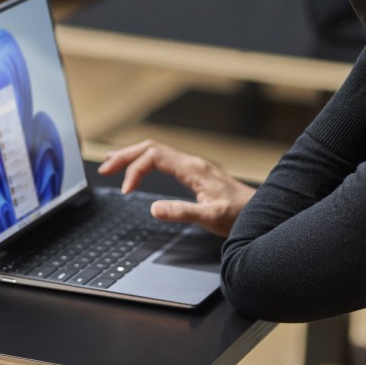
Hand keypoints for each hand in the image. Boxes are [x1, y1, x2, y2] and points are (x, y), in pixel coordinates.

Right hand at [97, 140, 255, 235]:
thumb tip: (154, 208)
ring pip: (155, 151)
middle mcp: (191, 163)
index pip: (153, 157)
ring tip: (111, 163)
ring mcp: (192, 167)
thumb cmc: (240, 215)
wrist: (261, 213)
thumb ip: (182, 212)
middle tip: (104, 168)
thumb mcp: (210, 217)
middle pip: (150, 148)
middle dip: (125, 155)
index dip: (135, 170)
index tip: (127, 191)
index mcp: (192, 169)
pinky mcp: (194, 174)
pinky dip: (145, 162)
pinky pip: (163, 160)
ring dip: (133, 156)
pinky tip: (138, 169)